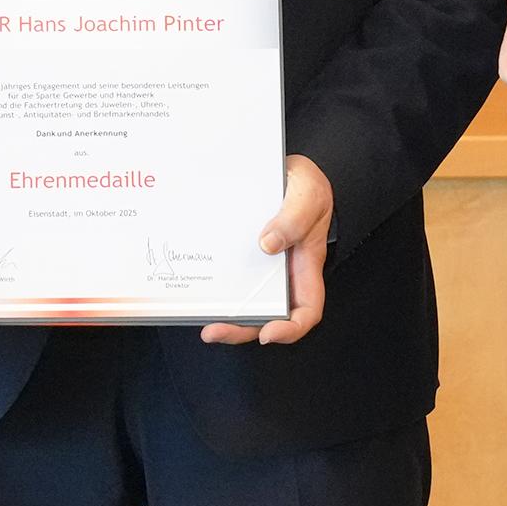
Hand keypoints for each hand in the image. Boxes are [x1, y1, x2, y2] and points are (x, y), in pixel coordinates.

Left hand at [205, 155, 332, 346]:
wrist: (288, 172)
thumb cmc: (308, 187)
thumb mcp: (309, 196)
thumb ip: (294, 219)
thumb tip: (268, 244)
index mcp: (305, 266)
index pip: (306, 309)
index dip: (290, 328)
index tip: (269, 333)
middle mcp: (282, 274)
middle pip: (267, 315)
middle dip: (242, 329)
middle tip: (215, 330)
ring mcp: (260, 268)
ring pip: (244, 301)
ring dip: (225, 315)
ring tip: (203, 319)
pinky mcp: (240, 256)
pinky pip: (229, 277)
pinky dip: (216, 287)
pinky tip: (198, 287)